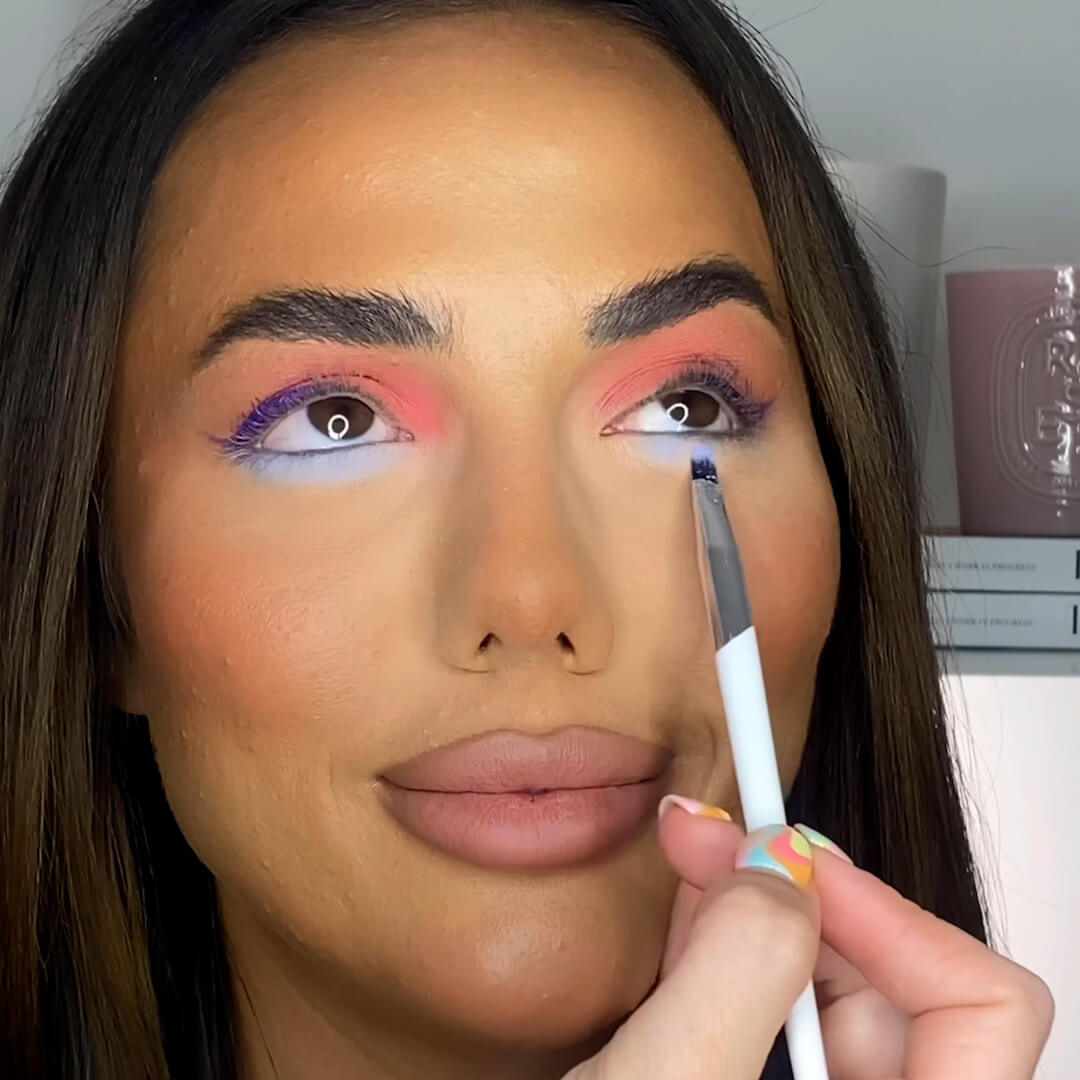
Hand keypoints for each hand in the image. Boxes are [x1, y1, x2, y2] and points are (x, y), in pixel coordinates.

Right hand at [566, 797, 1053, 1079]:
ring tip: (701, 864)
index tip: (788, 859)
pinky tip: (698, 922)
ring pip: (834, 1006)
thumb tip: (780, 867)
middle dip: (805, 899)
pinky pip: (781, 1029)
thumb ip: (740, 968)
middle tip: (718, 839)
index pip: (981, 1006)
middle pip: (901, 995)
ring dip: (764, 920)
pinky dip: (737, 961)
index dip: (887, 912)